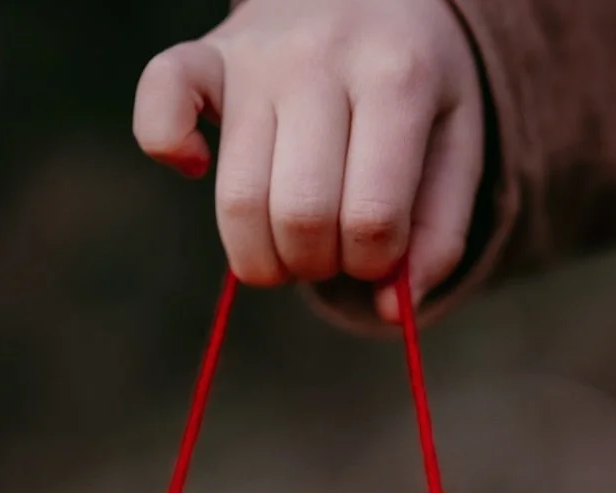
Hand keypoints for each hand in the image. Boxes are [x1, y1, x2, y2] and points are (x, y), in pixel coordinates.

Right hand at [134, 0, 484, 322]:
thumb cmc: (417, 85)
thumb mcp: (456, 149)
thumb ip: (438, 237)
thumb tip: (393, 314)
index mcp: (397, 76)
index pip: (371, 218)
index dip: (375, 263)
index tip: (380, 249)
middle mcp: (320, 59)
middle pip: (301, 216)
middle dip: (318, 264)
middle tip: (332, 246)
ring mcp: (256, 55)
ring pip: (238, 202)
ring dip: (263, 255)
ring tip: (289, 235)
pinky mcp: (204, 55)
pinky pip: (159, 105)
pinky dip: (167, 149)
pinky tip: (197, 166)